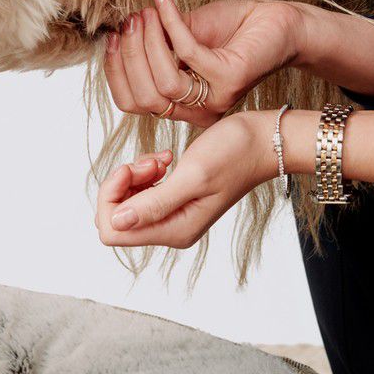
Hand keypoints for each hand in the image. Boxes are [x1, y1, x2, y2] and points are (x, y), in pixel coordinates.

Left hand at [95, 112, 272, 248]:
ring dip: (136, 175)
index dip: (111, 198)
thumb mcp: (193, 176)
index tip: (132, 169)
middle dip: (123, 184)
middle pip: (116, 217)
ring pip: (127, 201)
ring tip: (163, 159)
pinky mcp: (175, 199)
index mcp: (174, 230)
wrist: (262, 142)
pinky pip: (142, 191)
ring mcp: (173, 215)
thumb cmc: (235, 155)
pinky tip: (166, 159)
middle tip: (151, 162)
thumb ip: (154, 203)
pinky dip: (145, 172)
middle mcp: (171, 229)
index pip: (113, 231)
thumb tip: (117, 222)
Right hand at [105, 0, 300, 126]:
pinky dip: (170, 23)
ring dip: (148, 42)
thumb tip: (115, 30)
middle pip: (144, 97)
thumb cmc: (229, 29)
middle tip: (128, 20)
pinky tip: (163, 2)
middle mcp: (198, 111)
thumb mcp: (179, 35)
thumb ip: (150, 41)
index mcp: (181, 106)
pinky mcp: (229, 80)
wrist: (275, 22)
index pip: (132, 102)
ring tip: (146, 13)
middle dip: (129, 55)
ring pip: (163, 83)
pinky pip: (187, 53)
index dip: (115, 70)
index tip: (109, 37)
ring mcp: (215, 99)